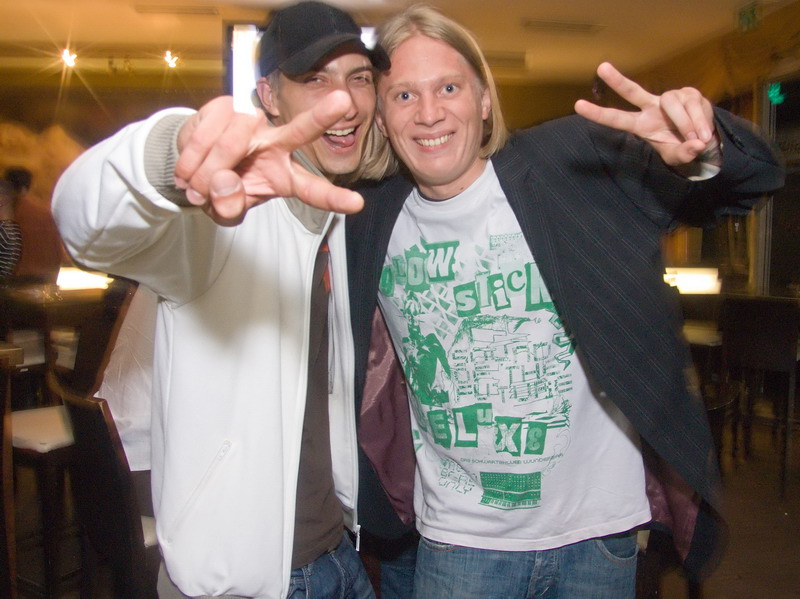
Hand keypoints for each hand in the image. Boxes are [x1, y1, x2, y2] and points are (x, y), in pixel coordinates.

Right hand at [174, 93, 363, 225]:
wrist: (189, 165)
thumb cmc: (219, 190)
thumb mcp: (224, 212)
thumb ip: (229, 208)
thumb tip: (225, 183)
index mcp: (285, 177)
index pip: (312, 189)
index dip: (333, 198)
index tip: (356, 203)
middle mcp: (276, 146)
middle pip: (301, 131)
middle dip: (321, 116)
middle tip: (343, 102)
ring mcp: (252, 124)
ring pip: (232, 144)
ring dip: (206, 171)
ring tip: (194, 185)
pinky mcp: (226, 107)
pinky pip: (208, 134)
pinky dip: (191, 158)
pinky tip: (187, 168)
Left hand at [574, 62, 717, 165]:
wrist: (704, 140)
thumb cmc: (683, 148)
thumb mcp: (680, 157)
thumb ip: (685, 154)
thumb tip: (696, 146)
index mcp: (641, 126)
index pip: (616, 119)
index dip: (598, 113)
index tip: (578, 105)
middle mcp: (651, 108)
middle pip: (632, 92)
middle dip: (617, 81)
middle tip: (601, 67)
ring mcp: (669, 98)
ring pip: (672, 105)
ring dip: (685, 125)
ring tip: (697, 140)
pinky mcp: (688, 93)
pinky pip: (692, 104)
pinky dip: (699, 121)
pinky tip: (703, 133)